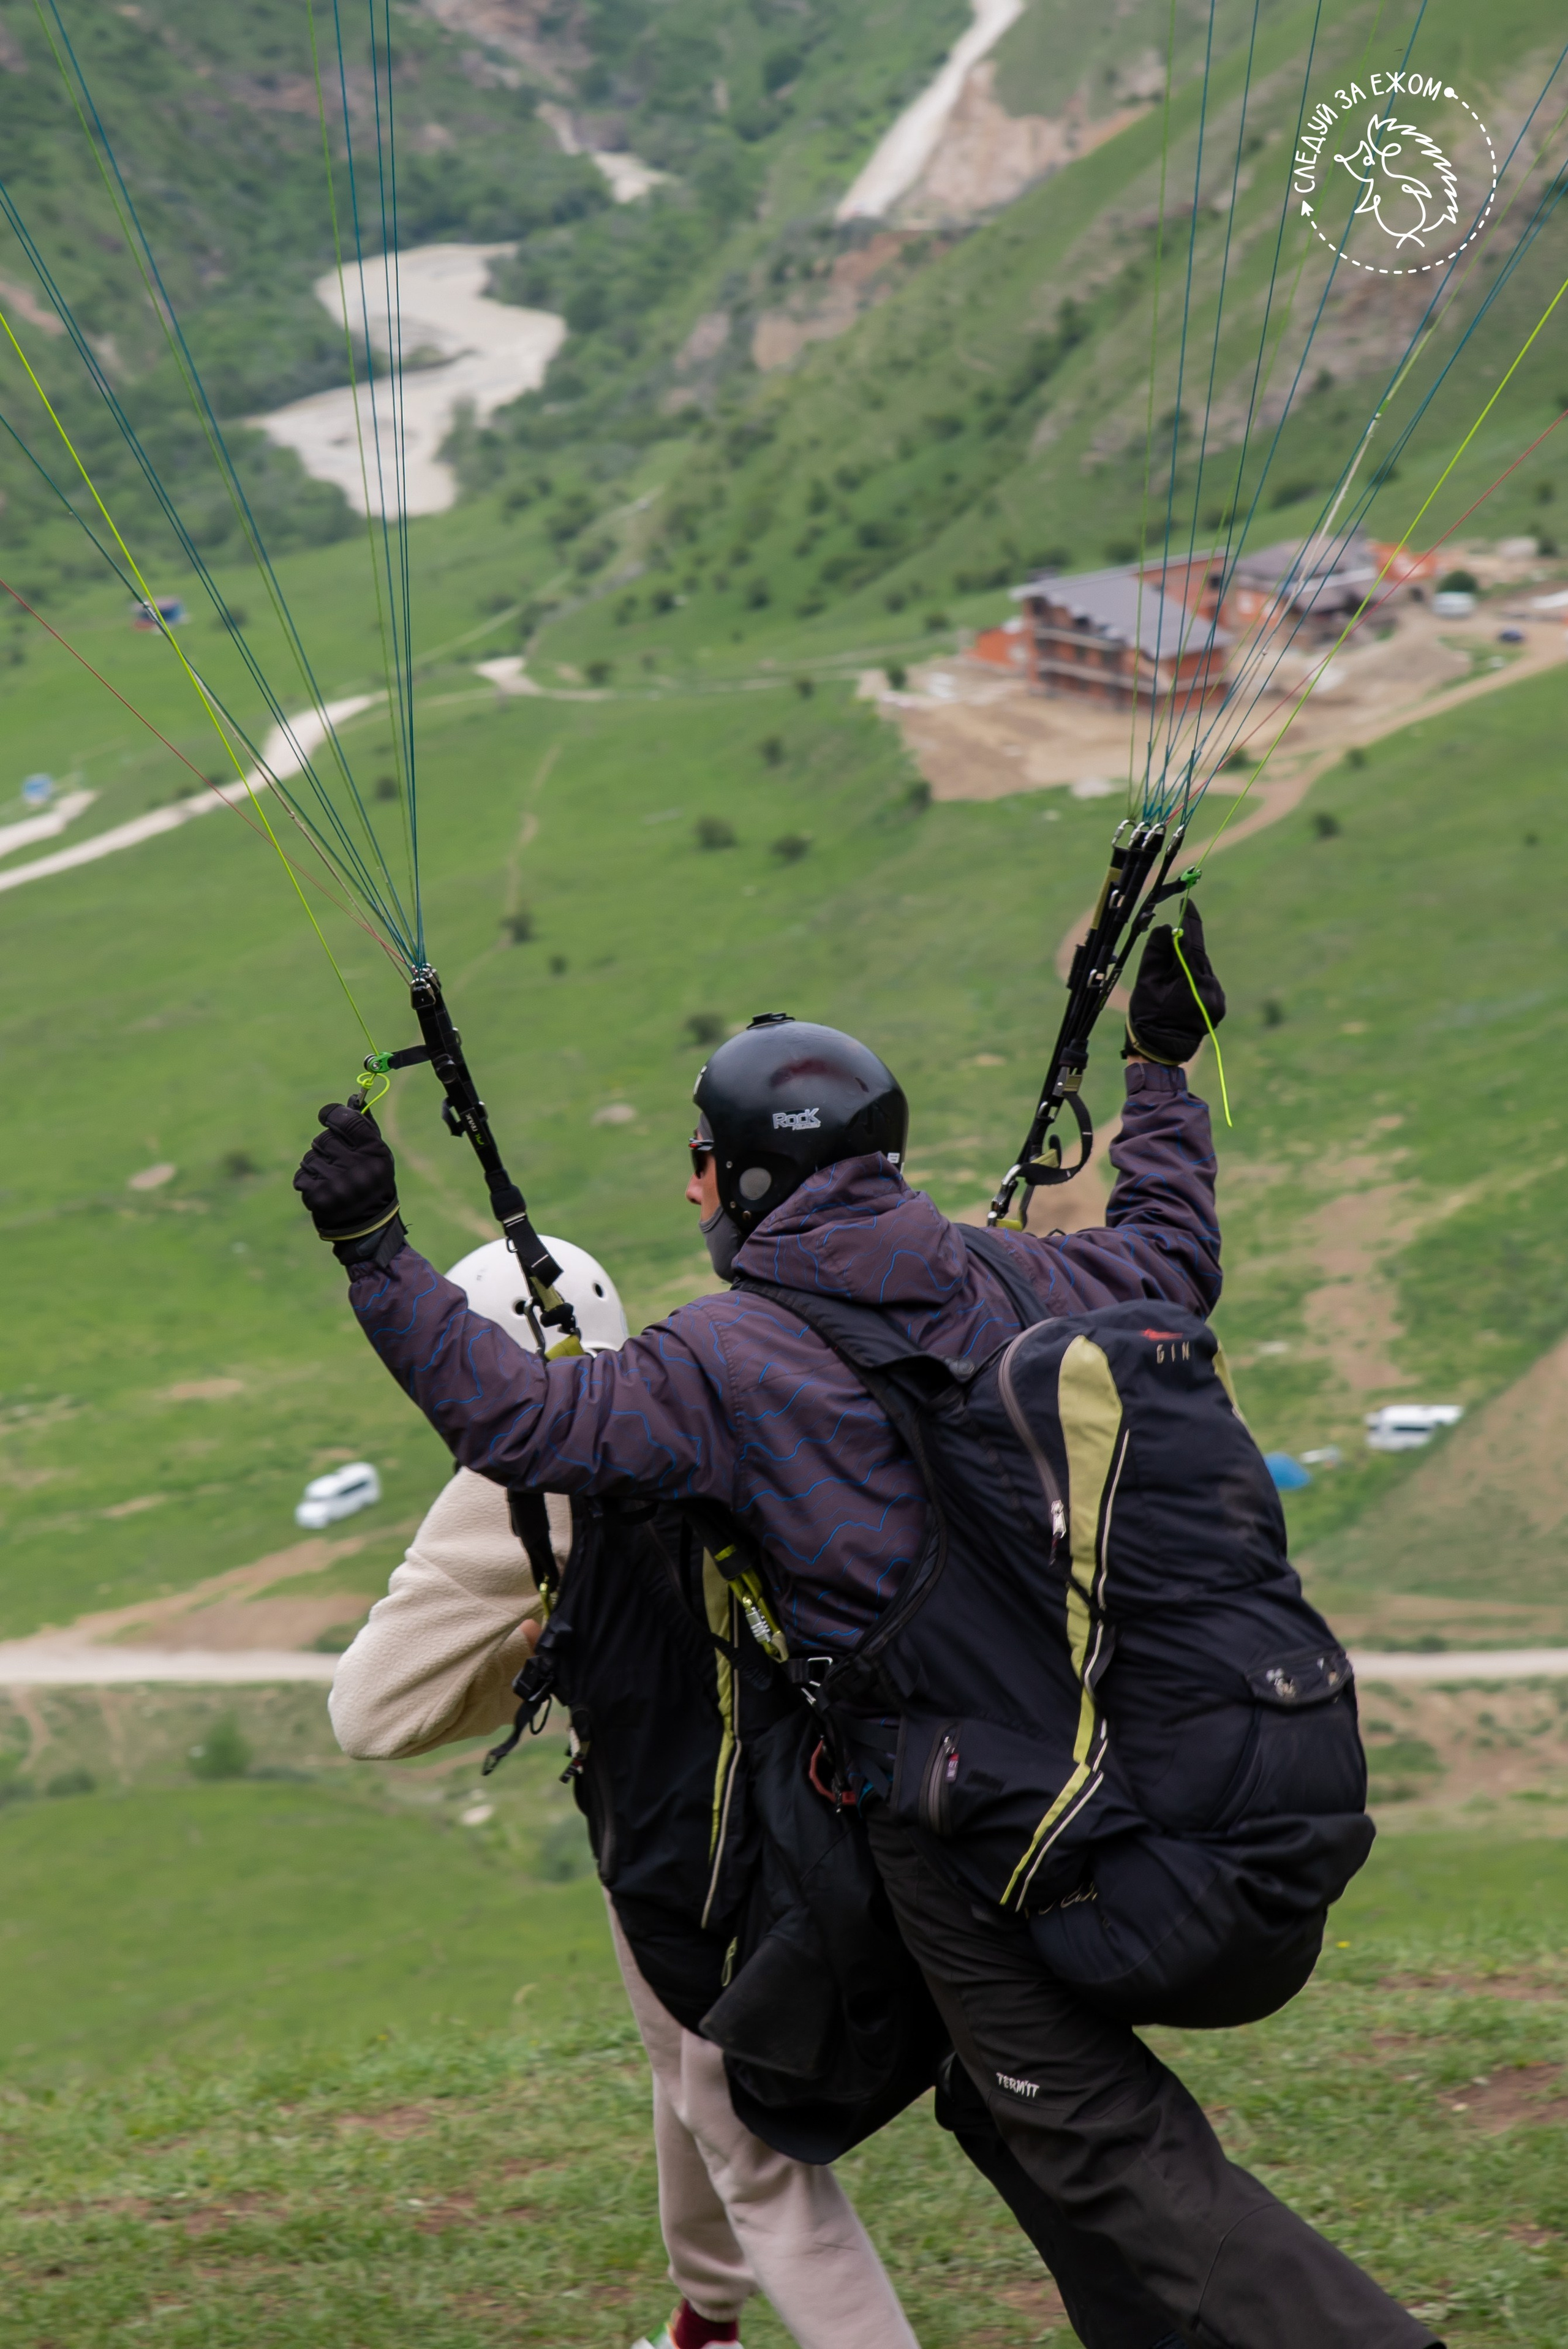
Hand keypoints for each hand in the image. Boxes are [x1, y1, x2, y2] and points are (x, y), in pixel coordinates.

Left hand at [293, 1100, 403, 1261]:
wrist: (367, 1228)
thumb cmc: (373, 1185)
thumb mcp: (379, 1157)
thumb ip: (365, 1128)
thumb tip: (351, 1100)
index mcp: (375, 1153)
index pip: (347, 1120)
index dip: (333, 1113)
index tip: (327, 1116)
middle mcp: (357, 1167)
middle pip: (324, 1138)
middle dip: (326, 1147)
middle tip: (338, 1162)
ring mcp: (337, 1183)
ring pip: (310, 1157)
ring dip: (316, 1165)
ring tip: (331, 1179)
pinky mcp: (318, 1197)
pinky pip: (301, 1176)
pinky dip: (308, 1181)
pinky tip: (323, 1190)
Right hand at [1126, 903, 1225, 1065]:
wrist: (1161, 1050)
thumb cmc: (1148, 1016)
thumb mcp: (1147, 983)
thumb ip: (1157, 953)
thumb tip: (1167, 929)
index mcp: (1191, 981)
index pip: (1192, 943)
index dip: (1190, 921)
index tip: (1188, 903)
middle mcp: (1210, 988)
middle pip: (1197, 955)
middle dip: (1183, 948)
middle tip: (1166, 946)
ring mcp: (1217, 998)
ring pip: (1202, 969)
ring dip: (1187, 966)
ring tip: (1168, 984)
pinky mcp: (1219, 1005)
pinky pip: (1206, 982)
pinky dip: (1194, 979)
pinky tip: (1180, 992)